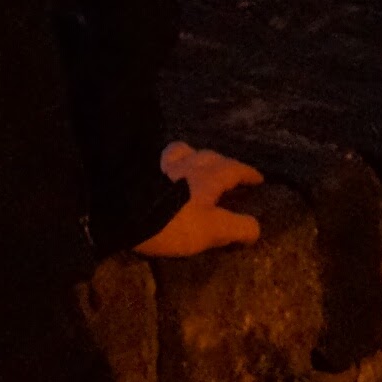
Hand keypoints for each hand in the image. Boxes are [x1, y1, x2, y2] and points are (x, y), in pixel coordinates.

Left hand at [134, 139, 262, 256]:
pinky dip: (170, 162)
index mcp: (208, 176)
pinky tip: (165, 171)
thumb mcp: (210, 230)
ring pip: (184, 151)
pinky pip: (162, 158)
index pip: (235, 169)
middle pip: (211, 156)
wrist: (122, 209)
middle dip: (224, 163)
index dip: (248, 174)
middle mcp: (189, 162)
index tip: (258, 178)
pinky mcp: (141, 167)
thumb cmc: (172, 222)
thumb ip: (236, 228)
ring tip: (195, 167)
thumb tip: (256, 227)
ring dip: (194, 157)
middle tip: (229, 173)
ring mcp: (163, 162)